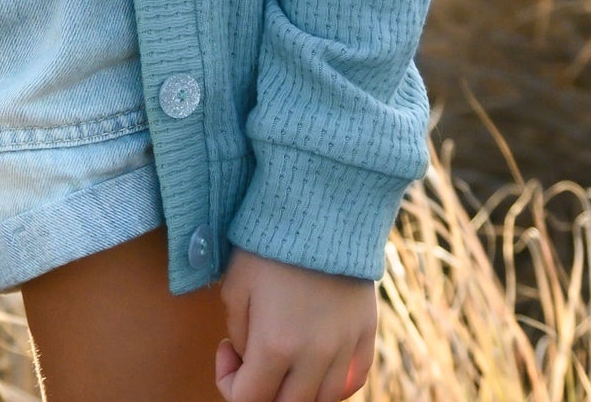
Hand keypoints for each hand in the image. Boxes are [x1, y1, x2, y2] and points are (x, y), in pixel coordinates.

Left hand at [215, 247, 375, 401]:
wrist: (319, 208)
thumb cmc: (270, 242)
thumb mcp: (236, 285)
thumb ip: (238, 333)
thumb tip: (249, 357)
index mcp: (276, 345)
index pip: (249, 400)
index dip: (229, 384)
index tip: (225, 351)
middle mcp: (314, 356)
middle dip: (263, 392)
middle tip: (253, 361)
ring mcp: (344, 348)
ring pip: (322, 400)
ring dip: (297, 391)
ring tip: (284, 361)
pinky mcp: (365, 333)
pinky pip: (353, 381)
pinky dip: (333, 385)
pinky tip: (316, 364)